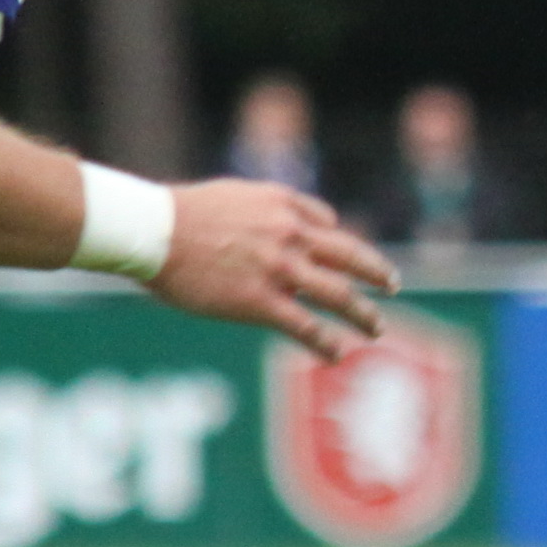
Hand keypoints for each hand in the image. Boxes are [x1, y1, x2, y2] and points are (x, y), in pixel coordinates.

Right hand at [151, 180, 396, 358]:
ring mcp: (279, 271)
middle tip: (393, 285)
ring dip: (363, 314)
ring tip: (376, 328)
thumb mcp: (238, 192)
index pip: (328, 226)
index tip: (352, 258)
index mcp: (283, 206)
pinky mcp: (260, 302)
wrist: (153, 231)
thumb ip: (272, 204)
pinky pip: (306, 327)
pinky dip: (326, 342)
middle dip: (377, 273)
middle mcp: (290, 236)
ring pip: (338, 296)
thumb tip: (308, 219)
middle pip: (349, 257)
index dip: (342, 243)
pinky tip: (337, 353)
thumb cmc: (183, 213)